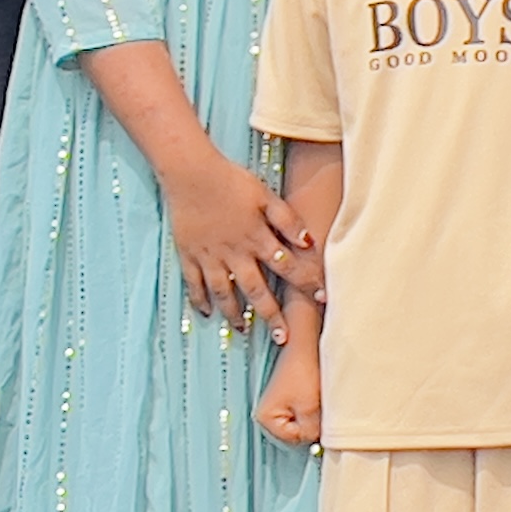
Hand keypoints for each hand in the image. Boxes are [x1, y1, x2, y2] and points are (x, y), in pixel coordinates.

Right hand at [164, 148, 312, 330]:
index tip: (322, 300)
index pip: (288, 267)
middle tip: (282, 338)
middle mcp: (235, 253)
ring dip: (235, 314)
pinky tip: (206, 313)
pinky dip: (199, 300)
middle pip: (256, 290)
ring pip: (224, 293)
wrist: (191, 173)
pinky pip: (194, 284)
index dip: (307, 283)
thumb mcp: (266, 195)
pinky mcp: (188, 255)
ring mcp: (210, 257)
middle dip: (271, 315)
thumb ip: (288, 220)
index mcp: (257, 238)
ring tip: (244, 330)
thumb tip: (310, 242)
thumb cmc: (232, 181)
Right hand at [255, 342, 320, 445]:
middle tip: (318, 406)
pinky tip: (315, 394)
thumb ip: (311, 432)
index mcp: (265, 418)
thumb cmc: (303, 372)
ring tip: (316, 397)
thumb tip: (317, 443)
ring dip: (314, 415)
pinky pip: (304, 411)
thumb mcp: (309, 409)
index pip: (293, 439)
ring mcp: (278, 405)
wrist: (305, 344)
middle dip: (311, 423)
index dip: (310, 430)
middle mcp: (268, 413)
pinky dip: (313, 406)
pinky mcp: (289, 397)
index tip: (316, 414)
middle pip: (297, 432)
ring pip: (303, 422)